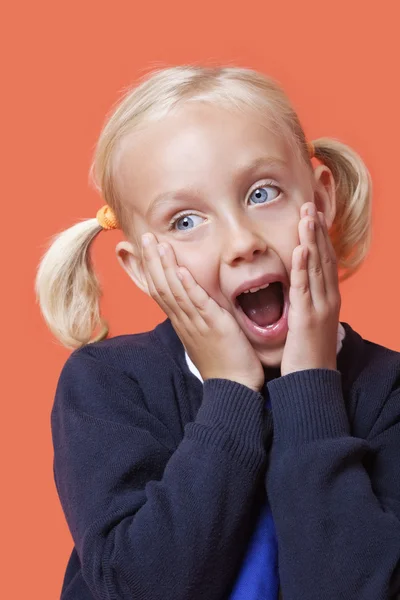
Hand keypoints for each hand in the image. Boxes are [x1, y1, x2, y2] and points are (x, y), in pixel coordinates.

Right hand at [141, 233, 264, 391]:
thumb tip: (196, 304)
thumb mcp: (205, 337)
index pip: (160, 291)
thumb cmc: (223, 364)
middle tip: (145, 237)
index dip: (150, 269)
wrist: (233, 389)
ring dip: (165, 266)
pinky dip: (187, 286)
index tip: (144, 250)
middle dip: (152, 260)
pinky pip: (196, 303)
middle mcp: (184, 321)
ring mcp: (196, 323)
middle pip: (161, 286)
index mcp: (182, 322)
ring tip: (158, 244)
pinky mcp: (213, 326)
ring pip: (174, 291)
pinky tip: (179, 270)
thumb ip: (199, 318)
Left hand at [280, 202, 340, 377]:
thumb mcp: (310, 323)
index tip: (314, 215)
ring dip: (312, 239)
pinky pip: (304, 286)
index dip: (320, 237)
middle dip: (316, 230)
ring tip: (307, 216)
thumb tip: (300, 288)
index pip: (326, 261)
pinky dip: (304, 266)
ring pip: (317, 267)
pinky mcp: (307, 317)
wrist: (312, 382)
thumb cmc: (307, 354)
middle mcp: (328, 299)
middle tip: (310, 204)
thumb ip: (306, 303)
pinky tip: (302, 248)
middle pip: (324, 257)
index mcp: (328, 299)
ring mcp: (319, 307)